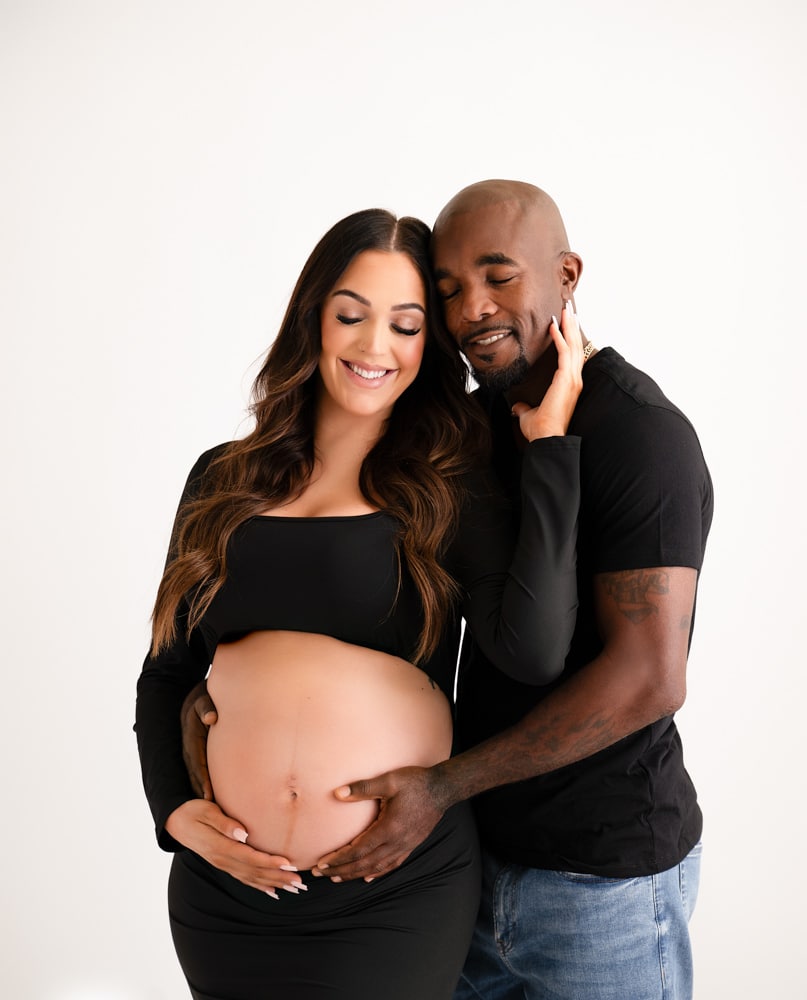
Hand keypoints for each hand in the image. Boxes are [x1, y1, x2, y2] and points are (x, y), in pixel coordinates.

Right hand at [164, 799, 306, 897]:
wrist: (175, 821)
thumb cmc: (193, 811)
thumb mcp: (206, 811)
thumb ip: (224, 822)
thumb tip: (242, 833)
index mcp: (220, 847)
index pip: (249, 857)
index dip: (269, 861)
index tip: (288, 863)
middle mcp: (223, 860)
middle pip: (254, 871)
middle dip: (278, 876)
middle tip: (299, 882)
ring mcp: (223, 865)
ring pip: (252, 878)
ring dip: (274, 883)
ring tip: (294, 888)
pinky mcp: (224, 865)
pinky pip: (245, 878)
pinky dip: (260, 886)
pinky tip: (274, 891)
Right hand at [181, 680, 216, 799]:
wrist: (195, 695)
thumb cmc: (204, 696)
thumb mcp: (204, 698)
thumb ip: (207, 707)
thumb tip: (211, 718)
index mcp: (191, 736)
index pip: (197, 761)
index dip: (202, 779)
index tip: (209, 795)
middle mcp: (189, 746)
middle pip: (195, 773)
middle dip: (202, 791)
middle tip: (212, 810)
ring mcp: (191, 749)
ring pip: (195, 773)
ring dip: (202, 790)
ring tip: (213, 810)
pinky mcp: (196, 750)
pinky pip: (200, 768)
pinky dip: (204, 781)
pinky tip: (214, 795)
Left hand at [312, 766, 445, 882]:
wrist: (443, 788)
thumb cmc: (415, 782)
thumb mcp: (389, 781)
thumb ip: (363, 788)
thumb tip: (337, 794)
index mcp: (388, 829)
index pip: (358, 851)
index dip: (338, 859)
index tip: (321, 864)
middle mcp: (396, 843)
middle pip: (364, 864)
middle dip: (341, 870)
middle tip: (321, 874)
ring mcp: (405, 846)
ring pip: (376, 867)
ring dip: (355, 874)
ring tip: (338, 877)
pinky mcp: (411, 845)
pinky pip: (391, 865)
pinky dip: (377, 873)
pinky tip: (368, 877)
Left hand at [512, 300, 585, 440]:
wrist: (547, 439)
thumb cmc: (541, 430)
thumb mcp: (529, 415)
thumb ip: (524, 408)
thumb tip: (516, 408)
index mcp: (569, 386)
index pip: (570, 357)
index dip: (567, 339)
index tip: (563, 325)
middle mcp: (575, 380)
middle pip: (575, 347)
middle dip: (572, 327)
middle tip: (569, 310)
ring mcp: (573, 379)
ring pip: (573, 346)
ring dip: (569, 327)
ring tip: (566, 310)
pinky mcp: (567, 379)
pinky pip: (565, 353)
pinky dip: (560, 338)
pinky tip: (553, 326)